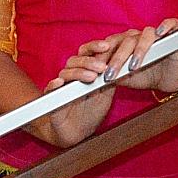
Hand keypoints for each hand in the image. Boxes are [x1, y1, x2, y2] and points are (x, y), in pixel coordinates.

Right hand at [33, 19, 177, 146]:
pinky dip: (53, 85)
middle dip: (90, 61)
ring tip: (91, 77)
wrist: (78, 133)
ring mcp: (61, 87)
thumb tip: (127, 61)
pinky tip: (59, 83)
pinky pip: (49, 90)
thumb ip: (113, 77)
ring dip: (78, 72)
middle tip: (102, 67)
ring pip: (65, 73)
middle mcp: (72, 76)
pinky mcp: (51, 100)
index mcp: (85, 70)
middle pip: (76, 60)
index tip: (108, 45)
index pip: (88, 52)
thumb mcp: (107, 92)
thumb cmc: (92, 110)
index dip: (96, 47)